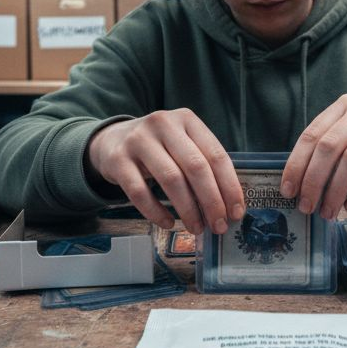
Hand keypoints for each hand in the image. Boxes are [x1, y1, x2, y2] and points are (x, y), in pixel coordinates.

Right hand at [86, 109, 244, 235]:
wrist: (110, 140)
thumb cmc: (157, 147)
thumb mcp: (181, 143)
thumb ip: (203, 164)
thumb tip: (228, 205)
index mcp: (186, 119)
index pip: (216, 154)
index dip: (229, 186)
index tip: (236, 212)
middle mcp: (163, 124)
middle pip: (196, 167)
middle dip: (212, 201)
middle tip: (218, 226)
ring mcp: (138, 140)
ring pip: (171, 179)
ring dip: (188, 210)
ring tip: (196, 228)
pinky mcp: (117, 160)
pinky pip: (140, 192)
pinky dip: (156, 212)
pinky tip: (168, 223)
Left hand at [283, 94, 346, 218]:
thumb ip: (327, 154)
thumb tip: (296, 187)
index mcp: (344, 105)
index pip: (312, 135)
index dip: (297, 165)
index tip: (288, 191)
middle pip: (330, 146)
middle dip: (314, 180)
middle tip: (307, 207)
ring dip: (336, 190)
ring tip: (329, 211)